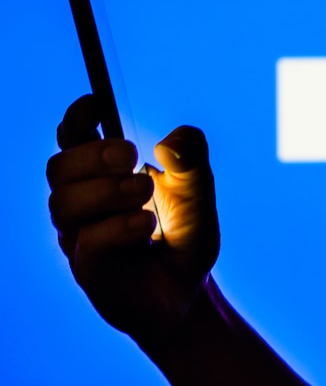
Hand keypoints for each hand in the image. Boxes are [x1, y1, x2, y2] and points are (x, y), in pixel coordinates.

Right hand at [47, 95, 219, 344]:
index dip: (76, 118)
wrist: (190, 290)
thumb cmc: (184, 235)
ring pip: (63, 203)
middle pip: (58, 167)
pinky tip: (146, 224)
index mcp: (103, 175)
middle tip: (131, 156)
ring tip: (145, 194)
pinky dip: (118, 226)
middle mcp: (84, 203)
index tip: (96, 103)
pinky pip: (87, 241)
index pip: (71, 138)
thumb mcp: (199, 190)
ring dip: (107, 191)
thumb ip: (192, 158)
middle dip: (92, 155)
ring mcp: (81, 236)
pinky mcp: (88, 269)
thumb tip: (171, 142)